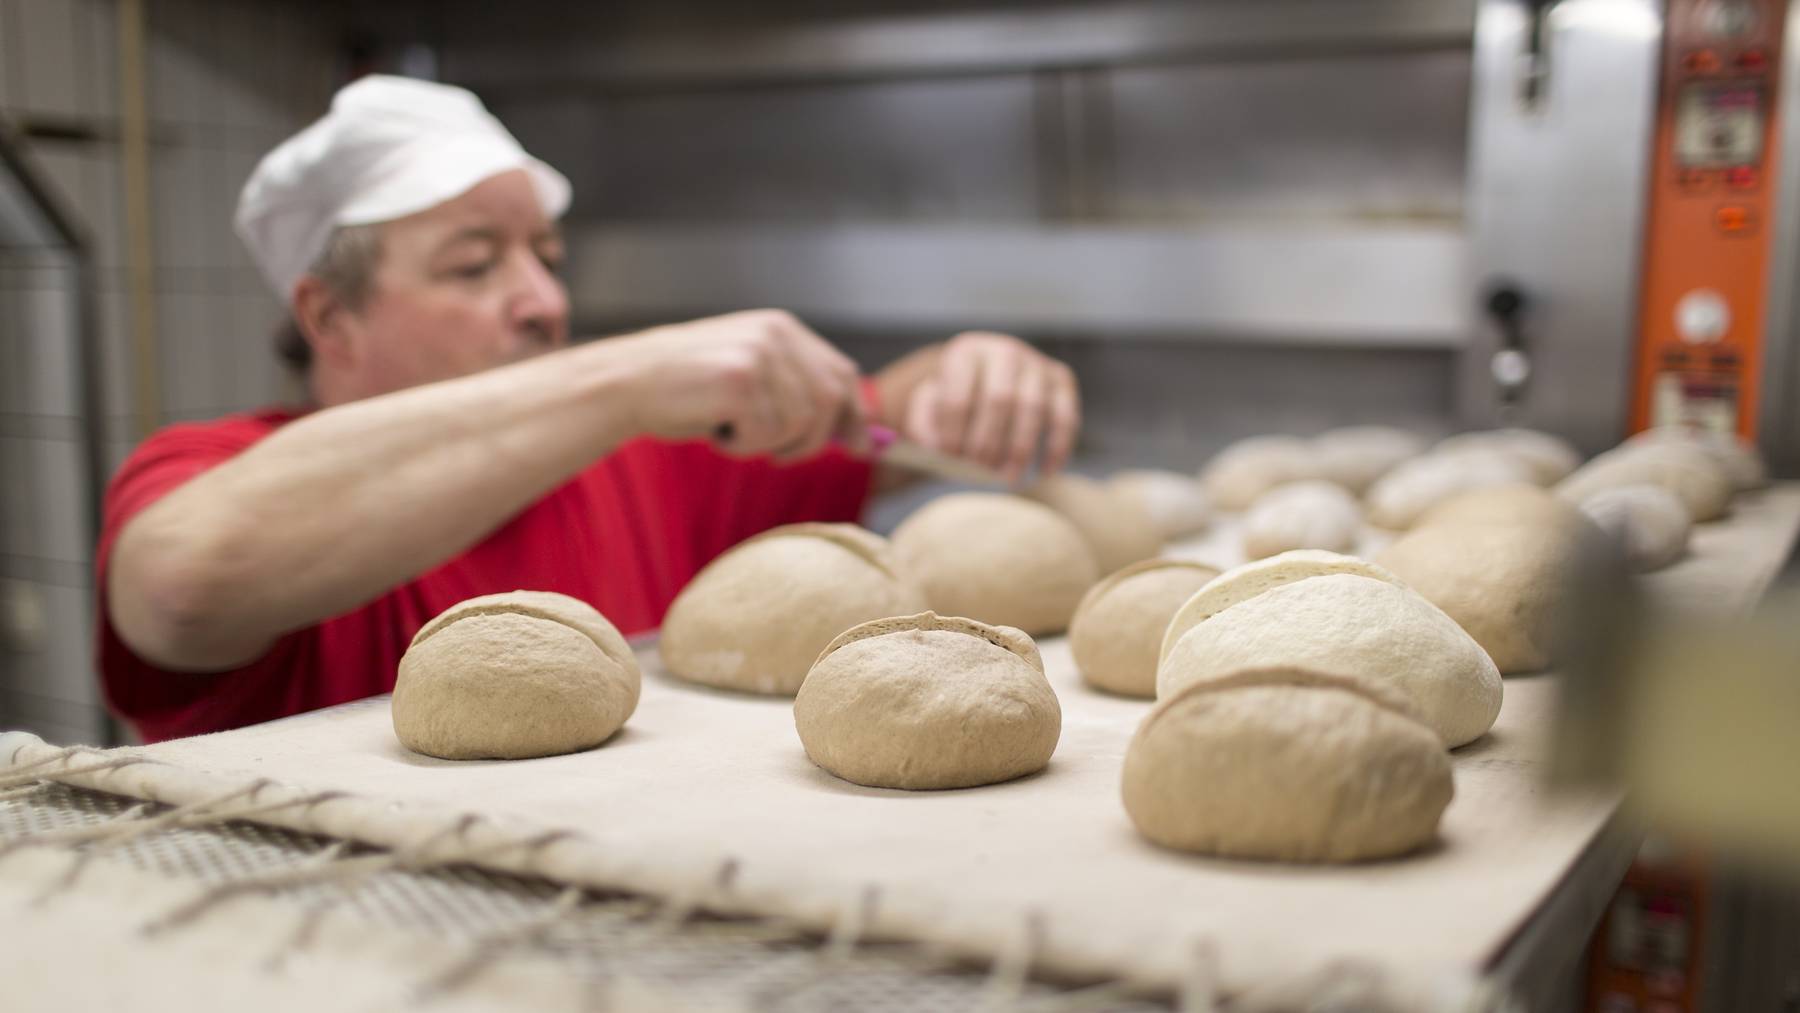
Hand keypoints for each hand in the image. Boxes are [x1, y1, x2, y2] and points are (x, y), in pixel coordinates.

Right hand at [620, 309, 866, 459]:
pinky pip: (765, 436)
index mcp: (782, 329)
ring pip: (798, 425)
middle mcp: (776, 334)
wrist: (626, 382)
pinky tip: (712, 427)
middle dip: (809, 441)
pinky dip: (740, 446)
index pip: (841, 374)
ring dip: (765, 444)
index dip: (853, 415)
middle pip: (828, 403)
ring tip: (728, 428)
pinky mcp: (740, 380)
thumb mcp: (749, 378)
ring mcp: (759, 354)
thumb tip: (862, 439)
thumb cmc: (687, 389)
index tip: (861, 448)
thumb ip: (799, 393)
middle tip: (772, 452)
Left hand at [900, 332, 1079, 482]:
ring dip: (1020, 449)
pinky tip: (1046, 471)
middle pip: (1000, 399)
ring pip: (1034, 407)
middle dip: (988, 441)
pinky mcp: (1061, 379)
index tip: (950, 458)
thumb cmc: (956, 399)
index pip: (959, 394)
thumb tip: (940, 451)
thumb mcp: (930, 405)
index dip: (954, 431)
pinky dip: (1058, 446)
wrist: (986, 376)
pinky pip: (1065, 415)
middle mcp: (1004, 351)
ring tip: (1008, 478)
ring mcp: (1036, 363)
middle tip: (980, 470)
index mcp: (965, 352)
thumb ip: (926, 425)